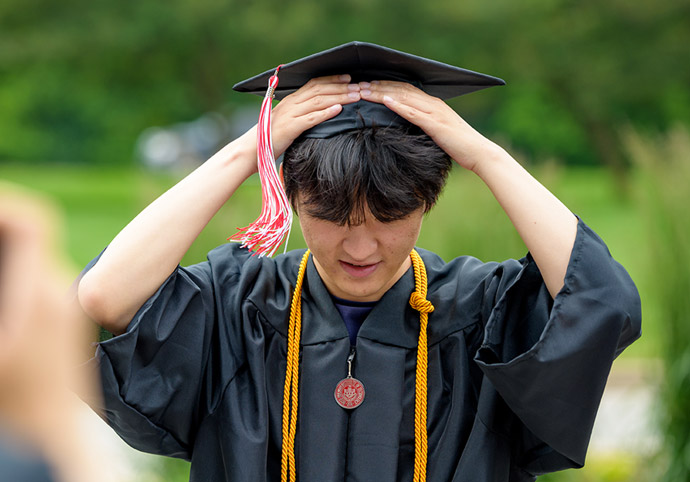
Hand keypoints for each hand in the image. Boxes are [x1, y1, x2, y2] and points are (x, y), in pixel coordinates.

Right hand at [271, 74, 361, 155]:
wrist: (252, 150)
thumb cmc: (271, 137)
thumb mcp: (288, 121)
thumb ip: (302, 114)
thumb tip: (320, 110)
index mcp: (291, 100)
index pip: (314, 83)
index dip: (332, 79)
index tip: (349, 78)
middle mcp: (291, 103)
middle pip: (319, 90)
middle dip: (341, 87)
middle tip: (359, 86)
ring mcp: (290, 114)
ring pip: (318, 101)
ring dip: (339, 97)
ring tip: (355, 96)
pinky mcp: (290, 128)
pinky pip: (310, 118)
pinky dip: (325, 113)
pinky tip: (338, 110)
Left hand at [358, 80, 499, 171]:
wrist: (478, 152)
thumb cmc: (458, 145)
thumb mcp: (437, 132)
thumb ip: (423, 125)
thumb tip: (405, 126)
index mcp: (432, 104)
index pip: (404, 89)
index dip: (385, 85)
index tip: (367, 84)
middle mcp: (433, 104)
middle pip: (401, 90)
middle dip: (378, 86)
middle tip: (359, 84)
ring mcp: (435, 113)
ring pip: (404, 98)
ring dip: (383, 93)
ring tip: (365, 90)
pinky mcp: (436, 124)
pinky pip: (413, 112)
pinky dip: (398, 106)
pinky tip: (385, 101)